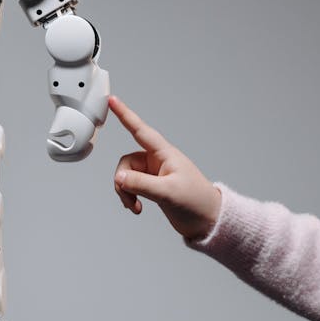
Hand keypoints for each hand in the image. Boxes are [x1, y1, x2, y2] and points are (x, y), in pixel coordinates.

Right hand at [110, 95, 221, 240]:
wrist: (207, 220)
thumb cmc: (196, 201)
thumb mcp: (167, 192)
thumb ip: (141, 184)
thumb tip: (119, 178)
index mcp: (165, 154)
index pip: (140, 130)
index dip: (125, 114)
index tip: (112, 100)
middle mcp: (158, 161)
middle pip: (127, 162)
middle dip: (123, 180)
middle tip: (130, 198)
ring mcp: (154, 173)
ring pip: (127, 175)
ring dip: (126, 191)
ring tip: (135, 206)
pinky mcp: (152, 186)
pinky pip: (131, 185)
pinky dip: (129, 196)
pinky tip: (137, 207)